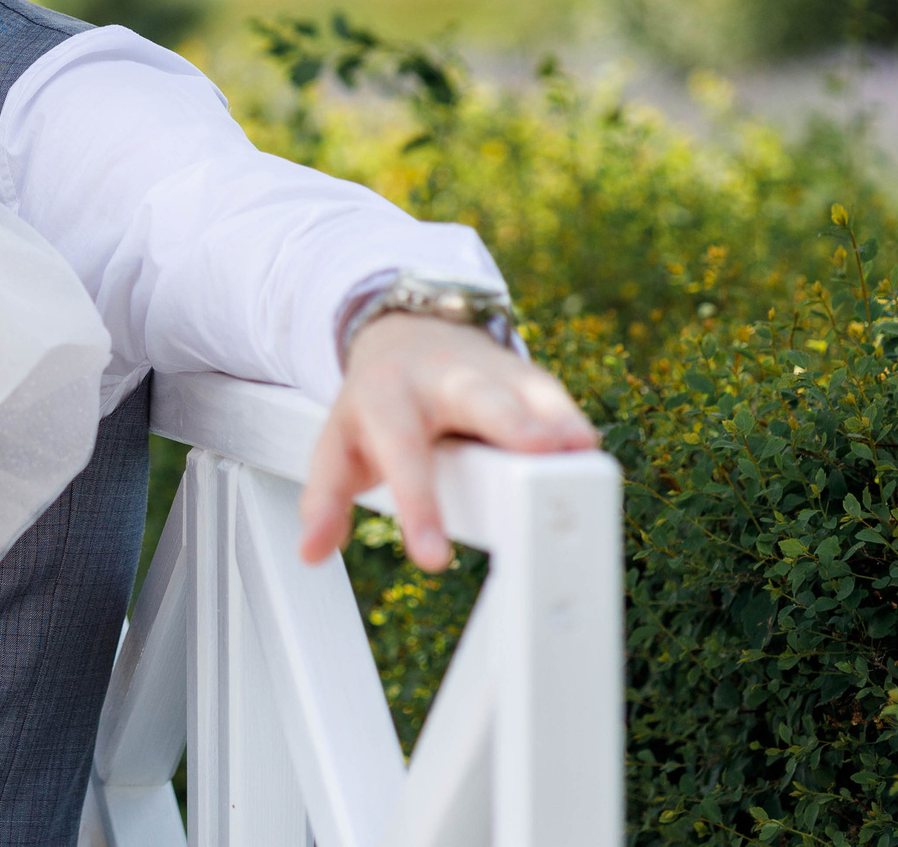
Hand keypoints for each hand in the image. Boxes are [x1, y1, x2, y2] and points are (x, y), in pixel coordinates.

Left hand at [297, 314, 597, 571]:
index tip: (435, 560)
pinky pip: (551, 394)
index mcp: (386, 398)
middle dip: (508, 424)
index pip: (403, 455)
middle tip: (538, 455)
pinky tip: (588, 449)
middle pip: (474, 398)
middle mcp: (440, 378)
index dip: (419, 507)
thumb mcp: (338, 446)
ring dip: (552, 418)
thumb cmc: (373, 408)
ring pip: (522, 390)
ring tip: (579, 453)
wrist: (404, 337)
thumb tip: (309, 553)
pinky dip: (570, 418)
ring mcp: (486, 371)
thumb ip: (325, 500)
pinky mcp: (523, 375)